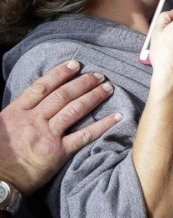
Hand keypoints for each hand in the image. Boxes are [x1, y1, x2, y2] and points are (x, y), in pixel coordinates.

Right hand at [0, 60, 120, 194]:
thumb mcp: (0, 125)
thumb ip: (17, 111)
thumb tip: (33, 99)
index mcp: (16, 112)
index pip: (42, 87)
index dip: (60, 73)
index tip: (75, 64)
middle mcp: (33, 120)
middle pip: (62, 95)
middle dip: (83, 83)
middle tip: (98, 75)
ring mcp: (47, 135)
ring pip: (75, 110)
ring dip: (94, 96)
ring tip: (108, 88)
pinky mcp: (58, 152)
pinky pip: (84, 135)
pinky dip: (102, 125)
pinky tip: (116, 117)